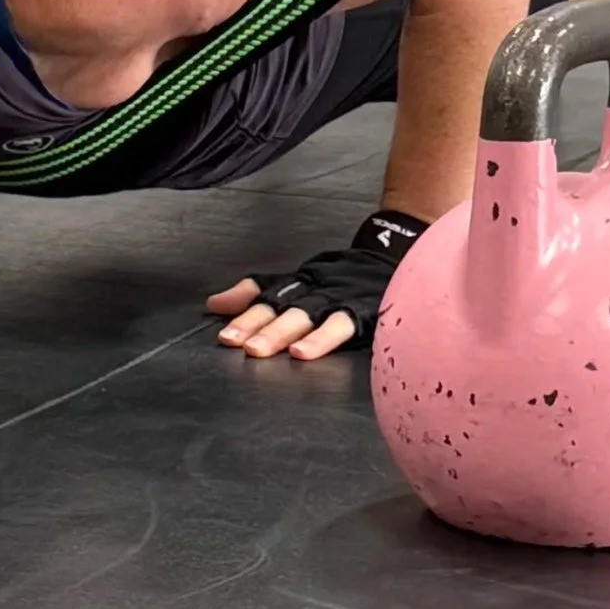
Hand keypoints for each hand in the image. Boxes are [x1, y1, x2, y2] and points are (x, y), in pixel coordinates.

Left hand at [206, 278, 357, 361]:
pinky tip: (302, 353)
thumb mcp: (299, 280)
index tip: (214, 312)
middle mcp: (313, 288)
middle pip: (279, 304)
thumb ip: (257, 293)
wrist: (395, 256)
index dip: (240, 301)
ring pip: (303, 315)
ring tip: (257, 350)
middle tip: (230, 340)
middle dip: (252, 323)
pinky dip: (319, 340)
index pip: (265, 289)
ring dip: (278, 332)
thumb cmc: (343, 276)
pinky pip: (339, 326)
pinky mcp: (361, 313)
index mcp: (299, 282)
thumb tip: (214, 304)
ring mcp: (336, 299)